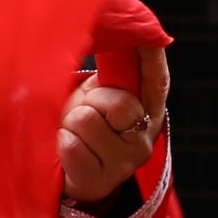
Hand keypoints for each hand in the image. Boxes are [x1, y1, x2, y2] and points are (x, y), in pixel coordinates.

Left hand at [59, 44, 170, 202]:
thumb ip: (110, 76)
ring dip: (71, 123)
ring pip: (87, 121)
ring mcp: (125, 161)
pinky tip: (65, 149)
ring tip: (73, 132)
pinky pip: (72, 146)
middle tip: (85, 113)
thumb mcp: (97, 96)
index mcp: (147, 110)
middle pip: (118, 102)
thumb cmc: (82, 124)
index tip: (151, 37)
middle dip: (91, 101)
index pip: (156, 81)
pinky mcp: (101, 180)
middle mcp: (144, 137)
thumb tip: (110, 38)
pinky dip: (61, 143)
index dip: (154, 58)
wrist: (65, 171)